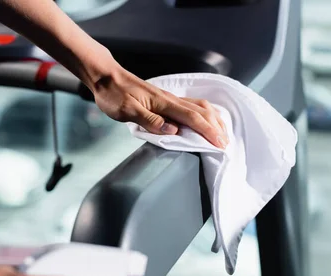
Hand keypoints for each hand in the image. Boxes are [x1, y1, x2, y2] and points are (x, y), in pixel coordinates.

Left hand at [92, 67, 228, 148]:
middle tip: (225, 143)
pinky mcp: (166, 99)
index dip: (208, 131)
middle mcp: (170, 99)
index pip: (192, 118)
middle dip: (216, 127)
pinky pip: (192, 105)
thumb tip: (172, 130)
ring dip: (213, 119)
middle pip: (202, 111)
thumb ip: (150, 120)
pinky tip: (207, 118)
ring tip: (221, 132)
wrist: (106, 77)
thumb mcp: (126, 110)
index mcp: (163, 103)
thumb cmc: (114, 94)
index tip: (219, 143)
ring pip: (199, 106)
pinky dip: (205, 113)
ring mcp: (169, 98)